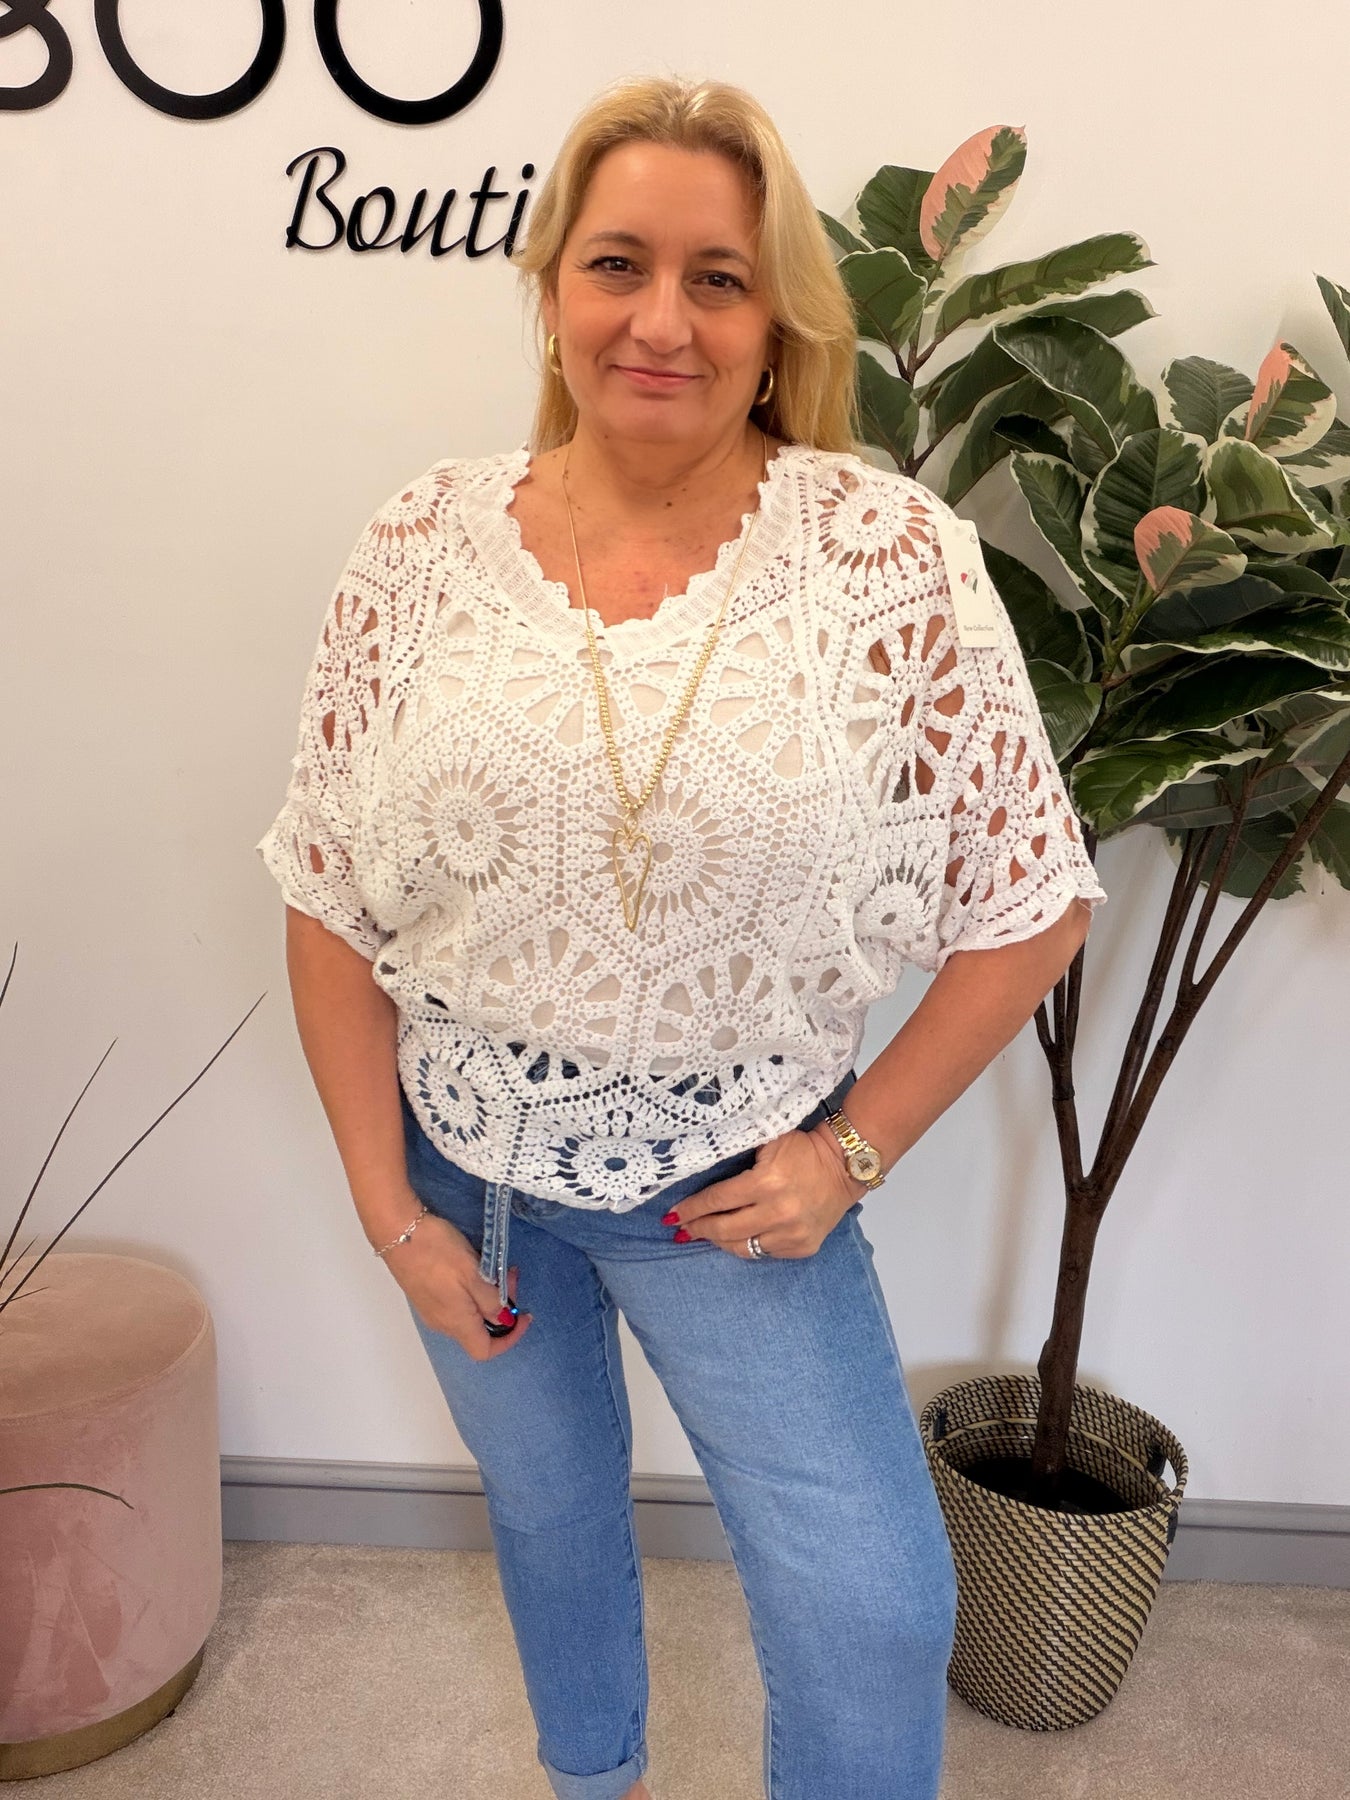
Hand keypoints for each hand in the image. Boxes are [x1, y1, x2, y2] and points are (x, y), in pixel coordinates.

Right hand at [381, 1208, 533, 1360]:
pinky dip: (473, 1291)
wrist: (397, 1230)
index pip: (485, 1351)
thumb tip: (503, 1320)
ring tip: (496, 1269)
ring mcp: (431, 1309)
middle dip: (502, 1308)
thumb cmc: (437, 1251)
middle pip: (479, 1330)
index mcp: (456, 1322)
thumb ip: (491, 1300)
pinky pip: (456, 1303)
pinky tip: (475, 1268)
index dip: (510, 1338)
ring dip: (488, 1296)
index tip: (523, 1315)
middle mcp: (442, 1323)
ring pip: (469, 1314)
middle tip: (510, 1276)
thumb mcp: (473, 1273)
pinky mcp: (425, 1294)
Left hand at [663, 1122, 869, 1259]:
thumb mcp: (769, 1140)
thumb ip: (738, 1153)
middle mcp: (778, 1212)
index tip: (672, 1214)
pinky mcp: (802, 1247)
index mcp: (767, 1182)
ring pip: (742, 1247)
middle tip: (681, 1228)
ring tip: (703, 1235)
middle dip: (698, 1228)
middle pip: (724, 1228)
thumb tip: (699, 1164)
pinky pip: (764, 1253)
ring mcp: (791, 1234)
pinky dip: (746, 1245)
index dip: (692, 1208)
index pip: (718, 1199)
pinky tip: (735, 1238)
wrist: (844, 1167)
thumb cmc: (803, 1149)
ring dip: (718, 1241)